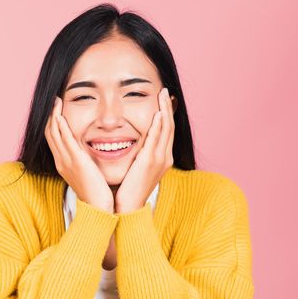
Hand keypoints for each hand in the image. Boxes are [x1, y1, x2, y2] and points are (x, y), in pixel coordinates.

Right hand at [45, 96, 113, 211]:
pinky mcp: (76, 161)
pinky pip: (65, 140)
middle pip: (50, 133)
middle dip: (51, 115)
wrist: (98, 208)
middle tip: (54, 100)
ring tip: (56, 102)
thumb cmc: (96, 193)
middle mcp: (61, 161)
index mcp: (63, 163)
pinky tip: (61, 115)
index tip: (56, 109)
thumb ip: (85, 161)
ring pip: (54, 134)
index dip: (53, 122)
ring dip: (54, 116)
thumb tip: (88, 153)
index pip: (53, 138)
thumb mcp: (87, 173)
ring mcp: (67, 161)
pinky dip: (61, 126)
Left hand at [115, 87, 174, 213]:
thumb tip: (133, 144)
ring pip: (166, 129)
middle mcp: (165, 157)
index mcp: (162, 158)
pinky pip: (156, 139)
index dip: (167, 114)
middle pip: (170, 126)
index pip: (166, 131)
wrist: (128, 207)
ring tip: (163, 95)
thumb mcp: (137, 168)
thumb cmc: (128, 188)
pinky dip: (157, 125)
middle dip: (168, 107)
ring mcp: (159, 159)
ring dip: (165, 110)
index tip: (164, 100)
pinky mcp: (149, 161)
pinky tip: (157, 113)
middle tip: (165, 91)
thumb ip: (138, 154)